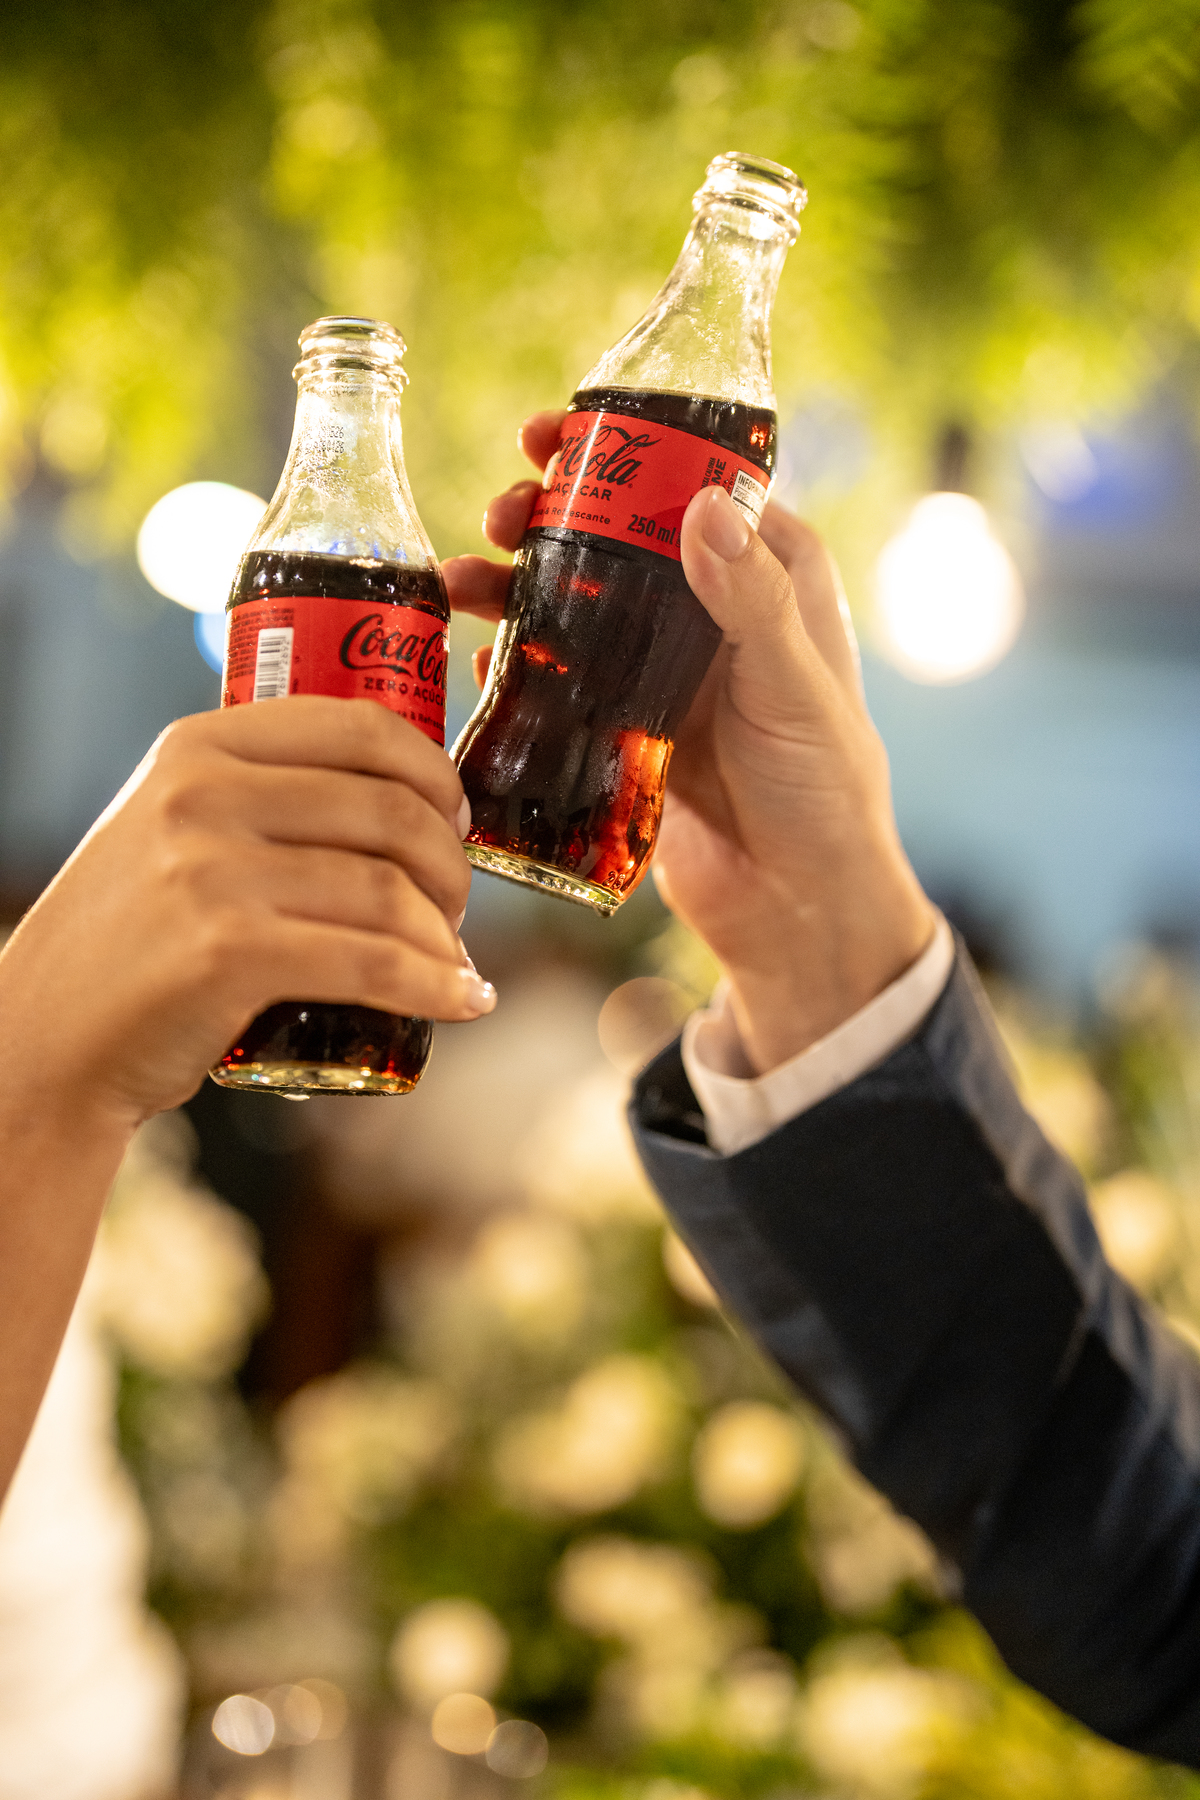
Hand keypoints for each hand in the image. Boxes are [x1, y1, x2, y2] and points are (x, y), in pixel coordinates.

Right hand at [0, 696, 490, 1134]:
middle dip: (451, 863)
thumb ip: (251, 793)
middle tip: (456, 905)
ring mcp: (213, 874)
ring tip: (453, 959)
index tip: (455, 816)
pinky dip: (437, 986)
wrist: (45, 1040)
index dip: (434, 772)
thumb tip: (394, 792)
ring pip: (390, 893)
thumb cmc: (128, 939)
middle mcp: (203, 795)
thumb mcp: (169, 827)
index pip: (360, 727)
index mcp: (198, 745)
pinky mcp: (229, 955)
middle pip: (391, 812)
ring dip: (447, 934)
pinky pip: (374, 964)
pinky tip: (466, 999)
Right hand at [443, 413, 933, 1074]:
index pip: (702, 489)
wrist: (796, 913)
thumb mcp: (793, 691)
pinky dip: (521, 659)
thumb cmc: (824, 797)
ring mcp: (669, 676)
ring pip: (585, 605)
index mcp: (775, 586)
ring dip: (523, 582)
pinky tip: (479, 650)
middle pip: (627, 540)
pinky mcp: (630, 732)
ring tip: (465, 571)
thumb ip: (751, 601)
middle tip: (502, 500)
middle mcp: (718, 620)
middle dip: (559, 513)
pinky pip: (565, 679)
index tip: (568, 432)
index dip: (636, 453)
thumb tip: (704, 506)